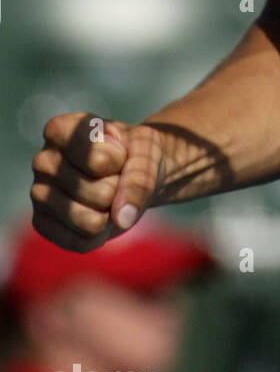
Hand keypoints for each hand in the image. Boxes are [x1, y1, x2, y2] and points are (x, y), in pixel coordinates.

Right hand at [30, 113, 165, 252]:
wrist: (134, 171)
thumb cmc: (137, 152)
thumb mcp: (148, 152)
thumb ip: (140, 177)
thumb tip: (122, 218)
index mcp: (61, 130)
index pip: (95, 158)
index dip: (119, 160)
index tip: (120, 149)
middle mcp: (43, 160)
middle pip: (99, 193)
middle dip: (119, 189)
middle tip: (115, 175)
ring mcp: (39, 194)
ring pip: (90, 221)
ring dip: (110, 213)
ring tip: (107, 194)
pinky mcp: (41, 224)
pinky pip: (81, 242)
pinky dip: (100, 233)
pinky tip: (96, 213)